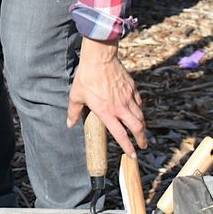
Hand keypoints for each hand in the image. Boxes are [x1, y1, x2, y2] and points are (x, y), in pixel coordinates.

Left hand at [66, 38, 146, 158]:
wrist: (99, 59)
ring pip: (140, 116)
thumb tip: (69, 124)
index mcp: (106, 112)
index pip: (120, 134)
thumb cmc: (86, 77)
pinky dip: (140, 109)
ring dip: (142, 126)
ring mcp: (128, 97)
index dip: (127, 146)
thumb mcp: (76, 96)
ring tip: (142, 131)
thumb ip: (73, 112)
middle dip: (141, 139)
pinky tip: (138, 111)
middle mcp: (120, 108)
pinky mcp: (132, 88)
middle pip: (137, 128)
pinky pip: (139, 102)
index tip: (132, 154)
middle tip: (143, 146)